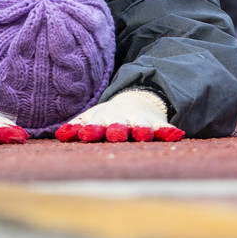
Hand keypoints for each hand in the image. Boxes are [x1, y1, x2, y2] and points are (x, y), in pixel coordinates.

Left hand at [55, 88, 183, 142]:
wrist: (135, 102)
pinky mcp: (158, 125)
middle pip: (118, 126)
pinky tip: (176, 135)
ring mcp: (140, 122)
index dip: (91, 130)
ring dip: (142, 130)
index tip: (86, 134)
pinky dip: (169, 131)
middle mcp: (121, 121)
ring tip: (143, 134)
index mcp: (102, 121)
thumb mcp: (91, 118)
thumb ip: (76, 127)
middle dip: (116, 130)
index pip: (95, 125)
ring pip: (141, 127)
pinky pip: (164, 128)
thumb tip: (60, 135)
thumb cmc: (108, 117)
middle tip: (114, 134)